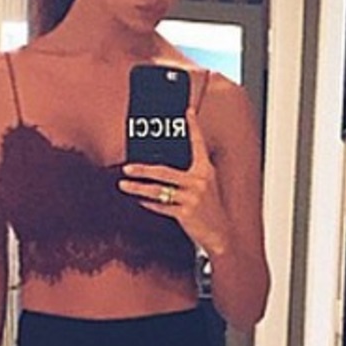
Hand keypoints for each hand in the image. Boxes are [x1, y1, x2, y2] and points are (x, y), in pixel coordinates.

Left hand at [118, 107, 233, 255]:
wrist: (221, 233)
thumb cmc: (210, 209)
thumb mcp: (206, 187)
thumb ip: (190, 175)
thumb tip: (164, 167)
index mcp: (206, 171)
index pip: (198, 144)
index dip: (193, 127)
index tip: (187, 112)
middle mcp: (200, 181)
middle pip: (165, 171)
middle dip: (143, 169)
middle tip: (127, 167)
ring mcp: (192, 198)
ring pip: (158, 190)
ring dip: (138, 188)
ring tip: (124, 185)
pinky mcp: (186, 213)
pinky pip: (161, 206)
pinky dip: (148, 203)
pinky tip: (139, 200)